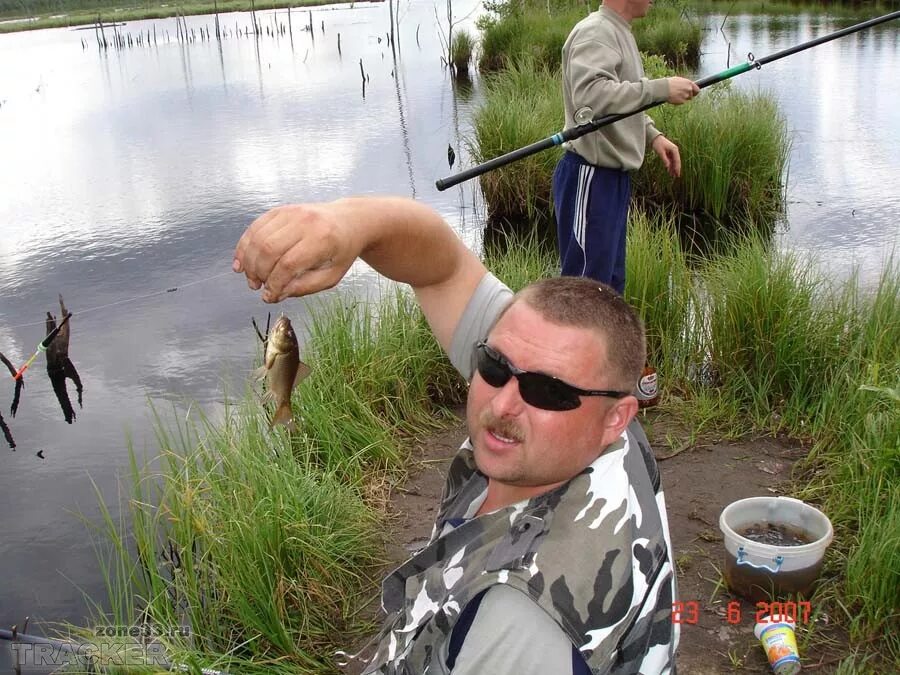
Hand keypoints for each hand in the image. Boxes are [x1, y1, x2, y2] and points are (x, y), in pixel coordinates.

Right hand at [232, 202, 359, 302]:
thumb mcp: (332, 276)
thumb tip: (277, 293)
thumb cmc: (341, 251)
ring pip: (258, 237)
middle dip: (258, 272)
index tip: (270, 297)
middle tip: (256, 286)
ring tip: (251, 277)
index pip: (288, 264)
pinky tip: (241, 261)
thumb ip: (305, 287)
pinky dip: (245, 245)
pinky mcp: (280, 210)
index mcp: (322, 239)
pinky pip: (256, 226)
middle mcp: (305, 221)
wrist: (348, 221)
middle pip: (269, 249)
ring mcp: (291, 212)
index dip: (274, 284)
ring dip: (248, 260)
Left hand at [651, 135, 681, 177]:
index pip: (677, 160)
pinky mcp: (669, 153)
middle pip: (677, 161)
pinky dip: (670, 165)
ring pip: (674, 162)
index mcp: (674, 150)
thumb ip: (664, 159)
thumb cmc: (658, 144)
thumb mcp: (660, 152)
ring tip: (672, 175)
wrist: (655, 138)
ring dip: (673, 168)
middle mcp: (675, 151)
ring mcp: (672, 152)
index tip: (677, 174)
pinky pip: (671, 160)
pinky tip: (669, 171)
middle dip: (676, 169)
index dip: (677, 167)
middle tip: (677, 176)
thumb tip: (668, 167)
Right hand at [666, 77, 699, 104]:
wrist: (664, 89)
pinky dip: (678, 101)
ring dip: (682, 98)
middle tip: (681, 95)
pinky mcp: (682, 101)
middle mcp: (689, 89)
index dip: (695, 92)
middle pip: (691, 95)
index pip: (697, 90)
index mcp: (689, 83)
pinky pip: (682, 102)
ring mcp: (686, 96)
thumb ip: (685, 84)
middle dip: (687, 96)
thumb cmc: (669, 83)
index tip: (693, 94)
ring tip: (676, 95)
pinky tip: (673, 98)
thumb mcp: (679, 80)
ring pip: (686, 99)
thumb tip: (688, 86)